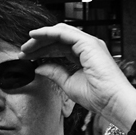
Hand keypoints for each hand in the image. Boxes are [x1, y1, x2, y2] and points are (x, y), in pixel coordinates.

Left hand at [20, 23, 135, 127]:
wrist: (112, 101)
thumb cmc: (99, 96)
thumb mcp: (69, 84)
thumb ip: (55, 73)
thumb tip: (39, 68)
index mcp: (84, 56)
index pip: (59, 48)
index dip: (42, 51)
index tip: (27, 57)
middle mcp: (87, 47)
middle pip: (57, 39)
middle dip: (39, 44)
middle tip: (23, 52)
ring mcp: (88, 43)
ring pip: (59, 33)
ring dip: (40, 38)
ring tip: (26, 46)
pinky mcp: (87, 43)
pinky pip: (63, 33)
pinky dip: (48, 33)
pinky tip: (35, 37)